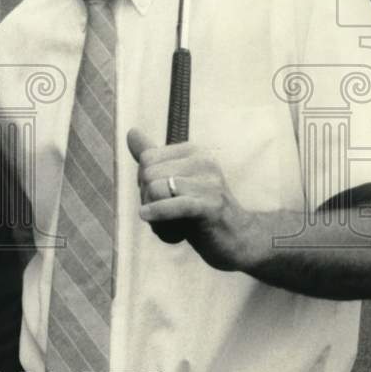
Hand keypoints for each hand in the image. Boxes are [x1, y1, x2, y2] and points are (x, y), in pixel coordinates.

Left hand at [126, 129, 261, 271]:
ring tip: (170, 225)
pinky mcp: (211, 206)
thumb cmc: (201, 210)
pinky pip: (172, 204)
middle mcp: (203, 162)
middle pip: (148, 174)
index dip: (144, 182)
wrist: (239, 239)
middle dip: (147, 199)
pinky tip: (148, 218)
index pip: (146, 158)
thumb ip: (153, 157)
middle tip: (164, 215)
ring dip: (154, 214)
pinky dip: (156, 213)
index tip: (161, 198)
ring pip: (155, 189)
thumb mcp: (176, 181)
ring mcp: (209, 183)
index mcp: (193, 152)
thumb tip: (131, 132)